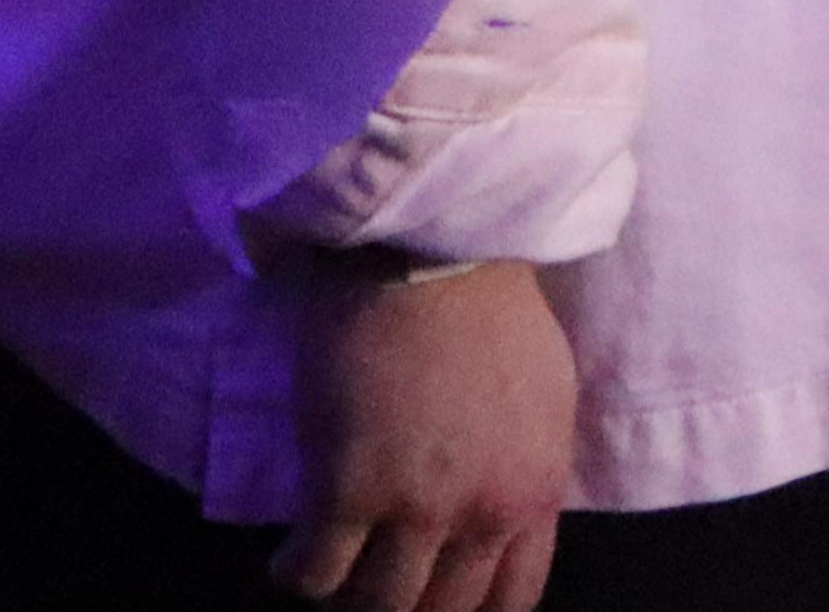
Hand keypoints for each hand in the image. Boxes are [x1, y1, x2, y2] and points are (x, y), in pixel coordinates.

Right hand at [278, 255, 573, 611]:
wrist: (426, 252)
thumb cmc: (487, 308)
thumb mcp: (543, 398)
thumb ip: (522, 468)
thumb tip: (498, 518)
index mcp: (536, 489)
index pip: (512, 599)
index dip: (466, 610)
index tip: (432, 597)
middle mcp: (484, 512)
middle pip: (441, 611)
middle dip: (403, 606)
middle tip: (369, 581)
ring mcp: (417, 506)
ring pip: (376, 606)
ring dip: (347, 596)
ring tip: (329, 567)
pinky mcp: (347, 490)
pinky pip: (313, 573)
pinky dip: (294, 573)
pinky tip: (286, 554)